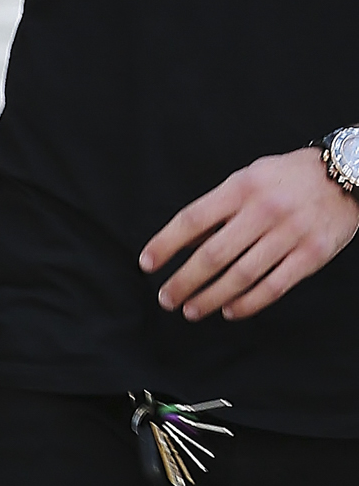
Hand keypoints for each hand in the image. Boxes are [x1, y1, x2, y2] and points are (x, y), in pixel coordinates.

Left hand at [141, 148, 358, 321]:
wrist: (348, 174)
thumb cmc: (290, 177)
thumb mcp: (250, 178)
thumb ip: (220, 207)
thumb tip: (187, 241)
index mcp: (242, 188)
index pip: (192, 219)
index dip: (166, 243)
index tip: (147, 263)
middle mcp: (264, 210)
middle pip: (213, 254)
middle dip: (184, 281)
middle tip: (166, 298)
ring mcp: (290, 234)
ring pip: (241, 276)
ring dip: (211, 298)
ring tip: (191, 310)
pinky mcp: (311, 254)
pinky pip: (274, 286)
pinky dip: (249, 303)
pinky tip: (230, 311)